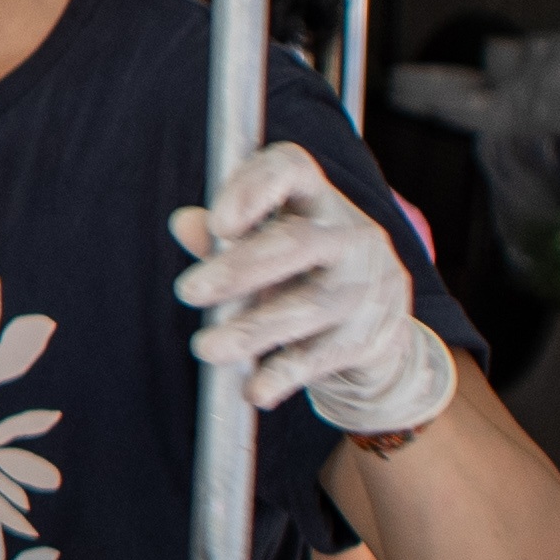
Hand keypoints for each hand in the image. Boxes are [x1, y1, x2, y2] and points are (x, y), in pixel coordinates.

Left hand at [174, 142, 455, 431]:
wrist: (376, 337)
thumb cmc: (302, 277)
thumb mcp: (266, 249)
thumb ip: (225, 238)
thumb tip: (183, 223)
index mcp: (318, 201)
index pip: (292, 169)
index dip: (254, 188)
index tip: (218, 223)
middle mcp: (349, 236)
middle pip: (295, 243)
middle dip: (239, 268)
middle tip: (188, 291)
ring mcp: (365, 287)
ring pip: (307, 305)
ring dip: (251, 328)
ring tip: (206, 348)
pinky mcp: (369, 338)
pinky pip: (319, 357)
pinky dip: (282, 375)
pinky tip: (254, 391)